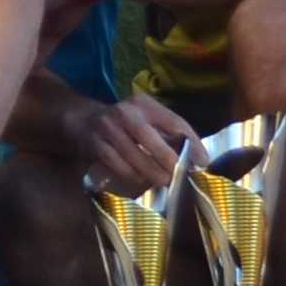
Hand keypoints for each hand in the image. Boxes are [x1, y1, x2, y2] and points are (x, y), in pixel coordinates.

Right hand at [74, 90, 194, 193]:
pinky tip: (140, 181)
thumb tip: (196, 159)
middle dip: (169, 160)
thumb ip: (167, 134)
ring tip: (164, 182)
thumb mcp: (146, 119)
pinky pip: (117, 164)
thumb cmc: (124, 124)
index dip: (191, 142)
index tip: (203, 162)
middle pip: (150, 138)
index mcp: (145, 103)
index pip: (174, 121)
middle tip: (181, 176)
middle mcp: (126, 111)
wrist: (83, 120)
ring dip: (151, 172)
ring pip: (133, 154)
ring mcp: (108, 127)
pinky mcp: (95, 143)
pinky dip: (131, 175)